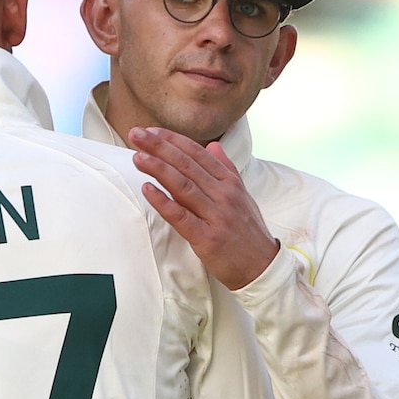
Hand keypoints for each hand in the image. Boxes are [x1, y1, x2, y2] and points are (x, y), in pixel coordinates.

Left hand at [129, 127, 278, 290]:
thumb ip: (226, 169)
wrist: (262, 268)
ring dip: (158, 169)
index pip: (197, 153)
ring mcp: (216, 215)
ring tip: (137, 157)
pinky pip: (181, 216)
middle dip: (159, 147)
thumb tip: (214, 145)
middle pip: (186, 165)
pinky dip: (163, 201)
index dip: (173, 140)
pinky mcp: (207, 237)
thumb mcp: (242, 195)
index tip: (151, 130)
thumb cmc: (248, 231)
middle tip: (136, 134)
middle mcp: (223, 194)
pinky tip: (147, 189)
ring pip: (183, 186)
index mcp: (230, 182)